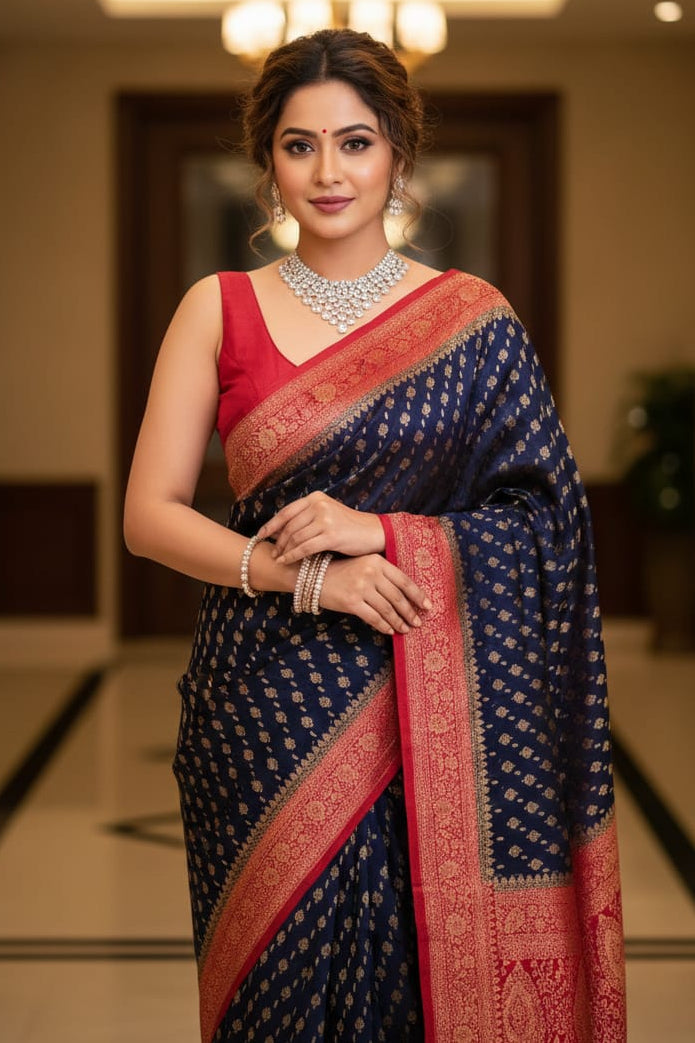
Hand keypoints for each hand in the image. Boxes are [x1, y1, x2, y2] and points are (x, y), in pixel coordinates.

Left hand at [258, 491, 384, 563]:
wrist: (374, 532)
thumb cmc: (349, 527)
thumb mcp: (328, 514)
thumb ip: (307, 517)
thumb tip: (282, 529)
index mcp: (315, 498)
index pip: (286, 512)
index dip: (271, 524)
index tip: (261, 535)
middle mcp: (319, 506)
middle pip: (289, 526)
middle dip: (277, 541)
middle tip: (272, 552)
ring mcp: (325, 520)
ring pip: (295, 537)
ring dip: (283, 550)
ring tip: (278, 559)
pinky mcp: (331, 535)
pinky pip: (304, 547)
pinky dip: (292, 556)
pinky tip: (286, 561)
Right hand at [318, 555, 431, 635]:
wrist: (314, 576)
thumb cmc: (342, 572)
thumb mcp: (364, 565)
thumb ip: (383, 575)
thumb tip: (406, 595)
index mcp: (377, 561)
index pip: (404, 580)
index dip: (418, 595)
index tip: (428, 606)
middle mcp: (371, 572)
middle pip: (397, 597)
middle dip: (410, 612)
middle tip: (418, 622)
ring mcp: (361, 587)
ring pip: (387, 609)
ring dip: (399, 622)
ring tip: (406, 629)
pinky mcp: (351, 602)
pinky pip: (373, 618)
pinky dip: (384, 626)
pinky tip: (390, 630)